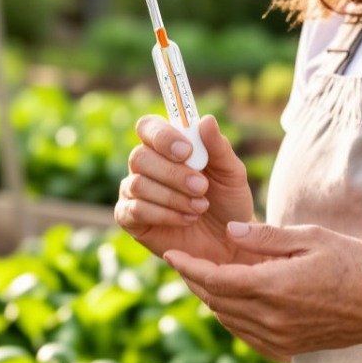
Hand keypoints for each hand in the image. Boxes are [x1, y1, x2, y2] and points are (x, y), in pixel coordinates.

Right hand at [115, 115, 256, 264]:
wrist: (228, 242)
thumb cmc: (228, 202)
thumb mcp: (231, 173)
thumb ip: (218, 147)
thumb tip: (206, 120)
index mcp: (166, 146)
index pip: (148, 127)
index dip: (162, 136)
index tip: (187, 151)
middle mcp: (145, 166)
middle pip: (139, 156)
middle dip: (172, 173)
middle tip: (201, 187)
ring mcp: (134, 192)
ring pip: (138, 184)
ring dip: (173, 197)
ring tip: (199, 207)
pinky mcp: (130, 218)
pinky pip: (134, 210)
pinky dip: (164, 214)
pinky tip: (186, 219)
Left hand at [163, 222, 361, 360]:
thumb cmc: (356, 264)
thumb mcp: (314, 238)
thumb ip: (268, 237)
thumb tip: (229, 232)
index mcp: (275, 286)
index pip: (215, 280)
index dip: (188, 267)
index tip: (170, 254)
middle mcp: (271, 317)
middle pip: (215, 300)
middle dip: (193, 280)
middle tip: (181, 261)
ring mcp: (278, 338)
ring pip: (227, 318)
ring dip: (209, 298)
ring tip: (200, 277)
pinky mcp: (285, 348)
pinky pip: (244, 333)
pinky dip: (229, 315)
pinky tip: (229, 299)